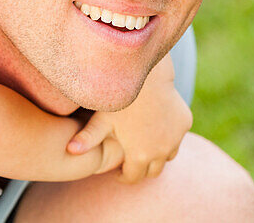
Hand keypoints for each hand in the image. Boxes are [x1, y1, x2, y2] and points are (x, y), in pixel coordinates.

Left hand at [65, 56, 190, 182]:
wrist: (147, 75)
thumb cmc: (120, 98)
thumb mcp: (101, 119)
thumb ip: (87, 138)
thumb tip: (68, 151)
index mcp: (140, 155)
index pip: (133, 178)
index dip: (123, 177)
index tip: (117, 172)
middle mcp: (162, 151)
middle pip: (153, 172)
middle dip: (141, 169)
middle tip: (130, 162)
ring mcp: (176, 138)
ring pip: (168, 156)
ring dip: (157, 155)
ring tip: (143, 146)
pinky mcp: (185, 123)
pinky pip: (176, 137)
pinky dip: (168, 137)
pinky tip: (156, 128)